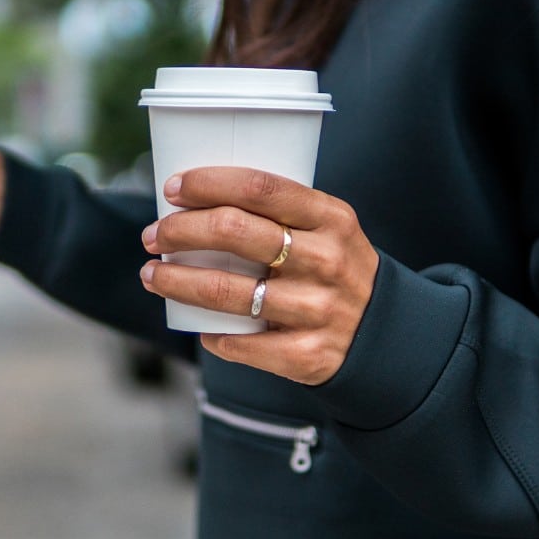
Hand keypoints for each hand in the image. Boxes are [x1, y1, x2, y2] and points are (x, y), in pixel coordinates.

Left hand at [139, 168, 379, 384]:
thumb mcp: (328, 230)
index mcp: (331, 218)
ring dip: (176, 281)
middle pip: (234, 232)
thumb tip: (197, 202)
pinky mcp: (308, 355)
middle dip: (179, 231)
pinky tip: (200, 328)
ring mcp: (318, 310)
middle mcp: (326, 260)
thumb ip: (279, 215)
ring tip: (152, 275)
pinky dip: (213, 336)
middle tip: (153, 235)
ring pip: (226, 291)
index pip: (260, 188)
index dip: (208, 183)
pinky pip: (243, 343)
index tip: (172, 188)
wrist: (385, 336)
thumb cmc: (334, 270)